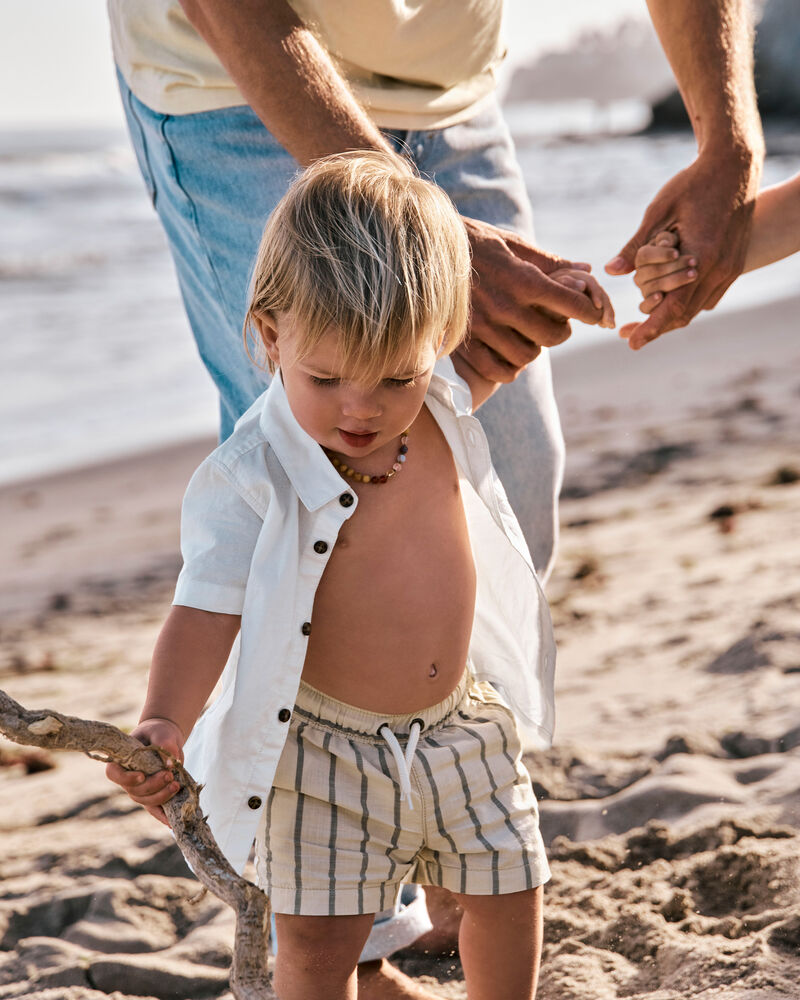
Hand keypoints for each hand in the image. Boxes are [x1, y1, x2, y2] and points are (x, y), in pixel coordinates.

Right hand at [105, 718, 184, 826]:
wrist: (165, 737)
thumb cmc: (158, 732)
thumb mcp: (162, 733)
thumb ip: (165, 744)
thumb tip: (170, 764)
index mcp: (121, 760)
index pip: (113, 773)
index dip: (125, 778)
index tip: (141, 776)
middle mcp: (127, 778)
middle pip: (134, 790)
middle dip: (153, 786)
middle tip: (169, 776)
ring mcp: (139, 789)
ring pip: (145, 800)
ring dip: (161, 797)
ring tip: (177, 785)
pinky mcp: (153, 794)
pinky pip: (154, 809)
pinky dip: (162, 816)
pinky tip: (171, 822)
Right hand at [457, 217, 606, 382]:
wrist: (423, 249)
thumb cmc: (475, 242)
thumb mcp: (512, 244)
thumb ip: (550, 262)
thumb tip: (587, 270)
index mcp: (522, 278)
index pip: (570, 303)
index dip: (590, 311)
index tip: (595, 313)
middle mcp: (505, 306)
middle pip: (552, 336)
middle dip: (562, 331)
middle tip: (558, 323)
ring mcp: (484, 328)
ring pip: (527, 356)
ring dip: (534, 348)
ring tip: (530, 336)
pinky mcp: (465, 342)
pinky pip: (499, 370)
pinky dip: (510, 368)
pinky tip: (509, 353)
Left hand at [606, 148, 759, 349]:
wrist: (735, 165)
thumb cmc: (694, 183)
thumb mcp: (660, 210)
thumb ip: (636, 246)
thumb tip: (610, 271)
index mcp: (701, 257)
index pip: (673, 307)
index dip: (651, 328)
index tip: (631, 344)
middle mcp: (720, 269)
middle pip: (685, 314)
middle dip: (656, 329)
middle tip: (629, 337)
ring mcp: (731, 268)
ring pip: (698, 308)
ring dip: (672, 318)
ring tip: (644, 323)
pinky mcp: (734, 263)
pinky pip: (709, 296)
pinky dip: (688, 304)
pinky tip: (668, 302)